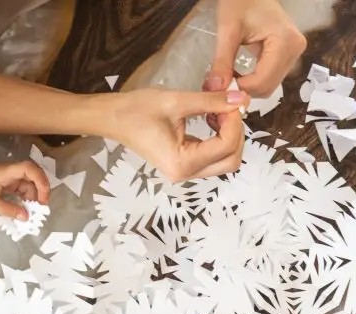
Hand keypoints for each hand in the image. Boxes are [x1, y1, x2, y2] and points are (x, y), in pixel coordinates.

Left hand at [0, 161, 50, 219]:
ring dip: (32, 196)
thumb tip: (26, 217)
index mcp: (6, 172)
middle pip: (33, 176)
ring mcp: (8, 176)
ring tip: (32, 212)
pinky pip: (20, 188)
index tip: (43, 198)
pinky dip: (24, 197)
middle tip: (41, 208)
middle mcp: (10, 171)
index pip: (30, 169)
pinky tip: (24, 208)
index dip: (41, 181)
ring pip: (28, 183)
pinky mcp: (6, 182)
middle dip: (40, 191)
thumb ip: (9, 210)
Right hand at [107, 88, 249, 180]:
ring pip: (225, 160)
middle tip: (228, 106)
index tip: (231, 98)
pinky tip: (211, 118)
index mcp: (182, 162)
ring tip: (217, 110)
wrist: (113, 118)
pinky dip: (219, 138)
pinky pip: (213, 157)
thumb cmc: (138, 110)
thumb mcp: (177, 101)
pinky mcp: (183, 166)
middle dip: (236, 132)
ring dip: (229, 135)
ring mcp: (184, 172)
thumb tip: (242, 97)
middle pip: (231, 160)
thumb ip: (212, 101)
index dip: (235, 120)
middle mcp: (185, 174)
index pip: (226, 146)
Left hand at [206, 0, 306, 97]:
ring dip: (248, 86)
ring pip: (269, 85)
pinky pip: (270, 77)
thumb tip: (215, 89)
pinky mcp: (288, 55)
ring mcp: (294, 53)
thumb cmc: (240, 2)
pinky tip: (240, 73)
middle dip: (244, 89)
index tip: (220, 86)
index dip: (240, 88)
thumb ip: (222, 62)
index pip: (263, 81)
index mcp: (285, 42)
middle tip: (222, 82)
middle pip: (268, 86)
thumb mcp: (227, 31)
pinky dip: (254, 80)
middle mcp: (295, 50)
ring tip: (230, 76)